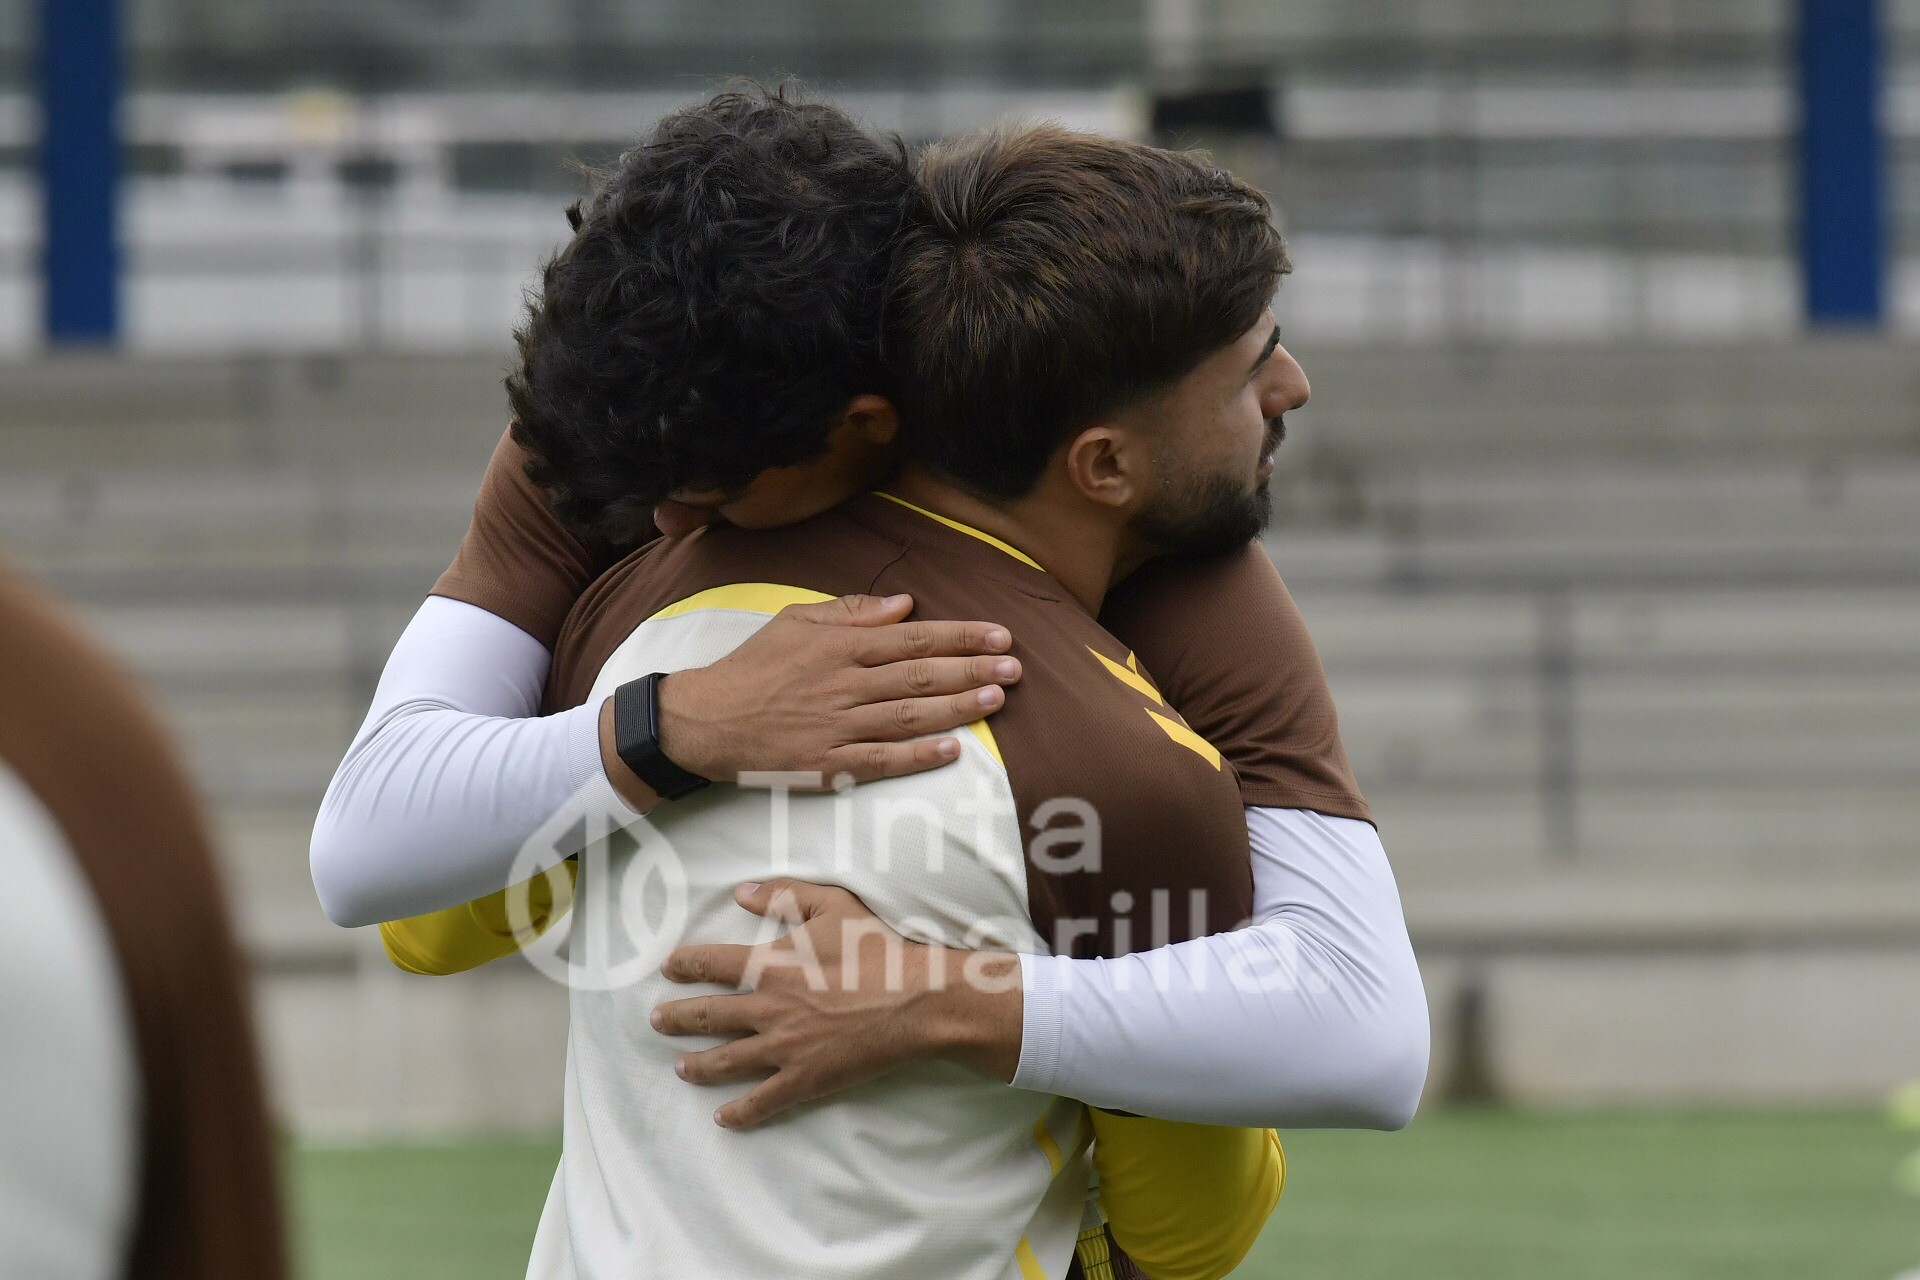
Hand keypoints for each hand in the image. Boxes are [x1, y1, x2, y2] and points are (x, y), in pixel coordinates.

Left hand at [651, 879, 1023, 1128]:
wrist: (914, 1000)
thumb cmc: (876, 949)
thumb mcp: (833, 905)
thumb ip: (785, 895)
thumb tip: (742, 892)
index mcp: (771, 964)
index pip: (711, 963)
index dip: (684, 964)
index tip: (668, 968)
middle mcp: (768, 1007)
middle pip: (707, 1015)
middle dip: (677, 1019)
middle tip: (657, 1021)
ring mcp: (784, 1047)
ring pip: (726, 1060)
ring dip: (698, 1065)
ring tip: (680, 1068)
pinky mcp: (805, 1078)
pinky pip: (762, 1100)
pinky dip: (740, 1112)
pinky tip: (723, 1117)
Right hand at [654, 593, 1019, 789]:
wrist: (704, 720)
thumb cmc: (752, 667)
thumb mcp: (794, 621)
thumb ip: (850, 611)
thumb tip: (905, 605)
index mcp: (839, 645)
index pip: (912, 637)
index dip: (960, 636)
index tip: (999, 636)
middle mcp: (844, 683)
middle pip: (920, 674)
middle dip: (972, 669)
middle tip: (1016, 669)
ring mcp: (837, 726)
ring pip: (909, 715)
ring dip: (958, 707)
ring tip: (997, 699)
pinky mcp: (827, 765)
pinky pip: (881, 760)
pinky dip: (919, 756)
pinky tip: (954, 750)